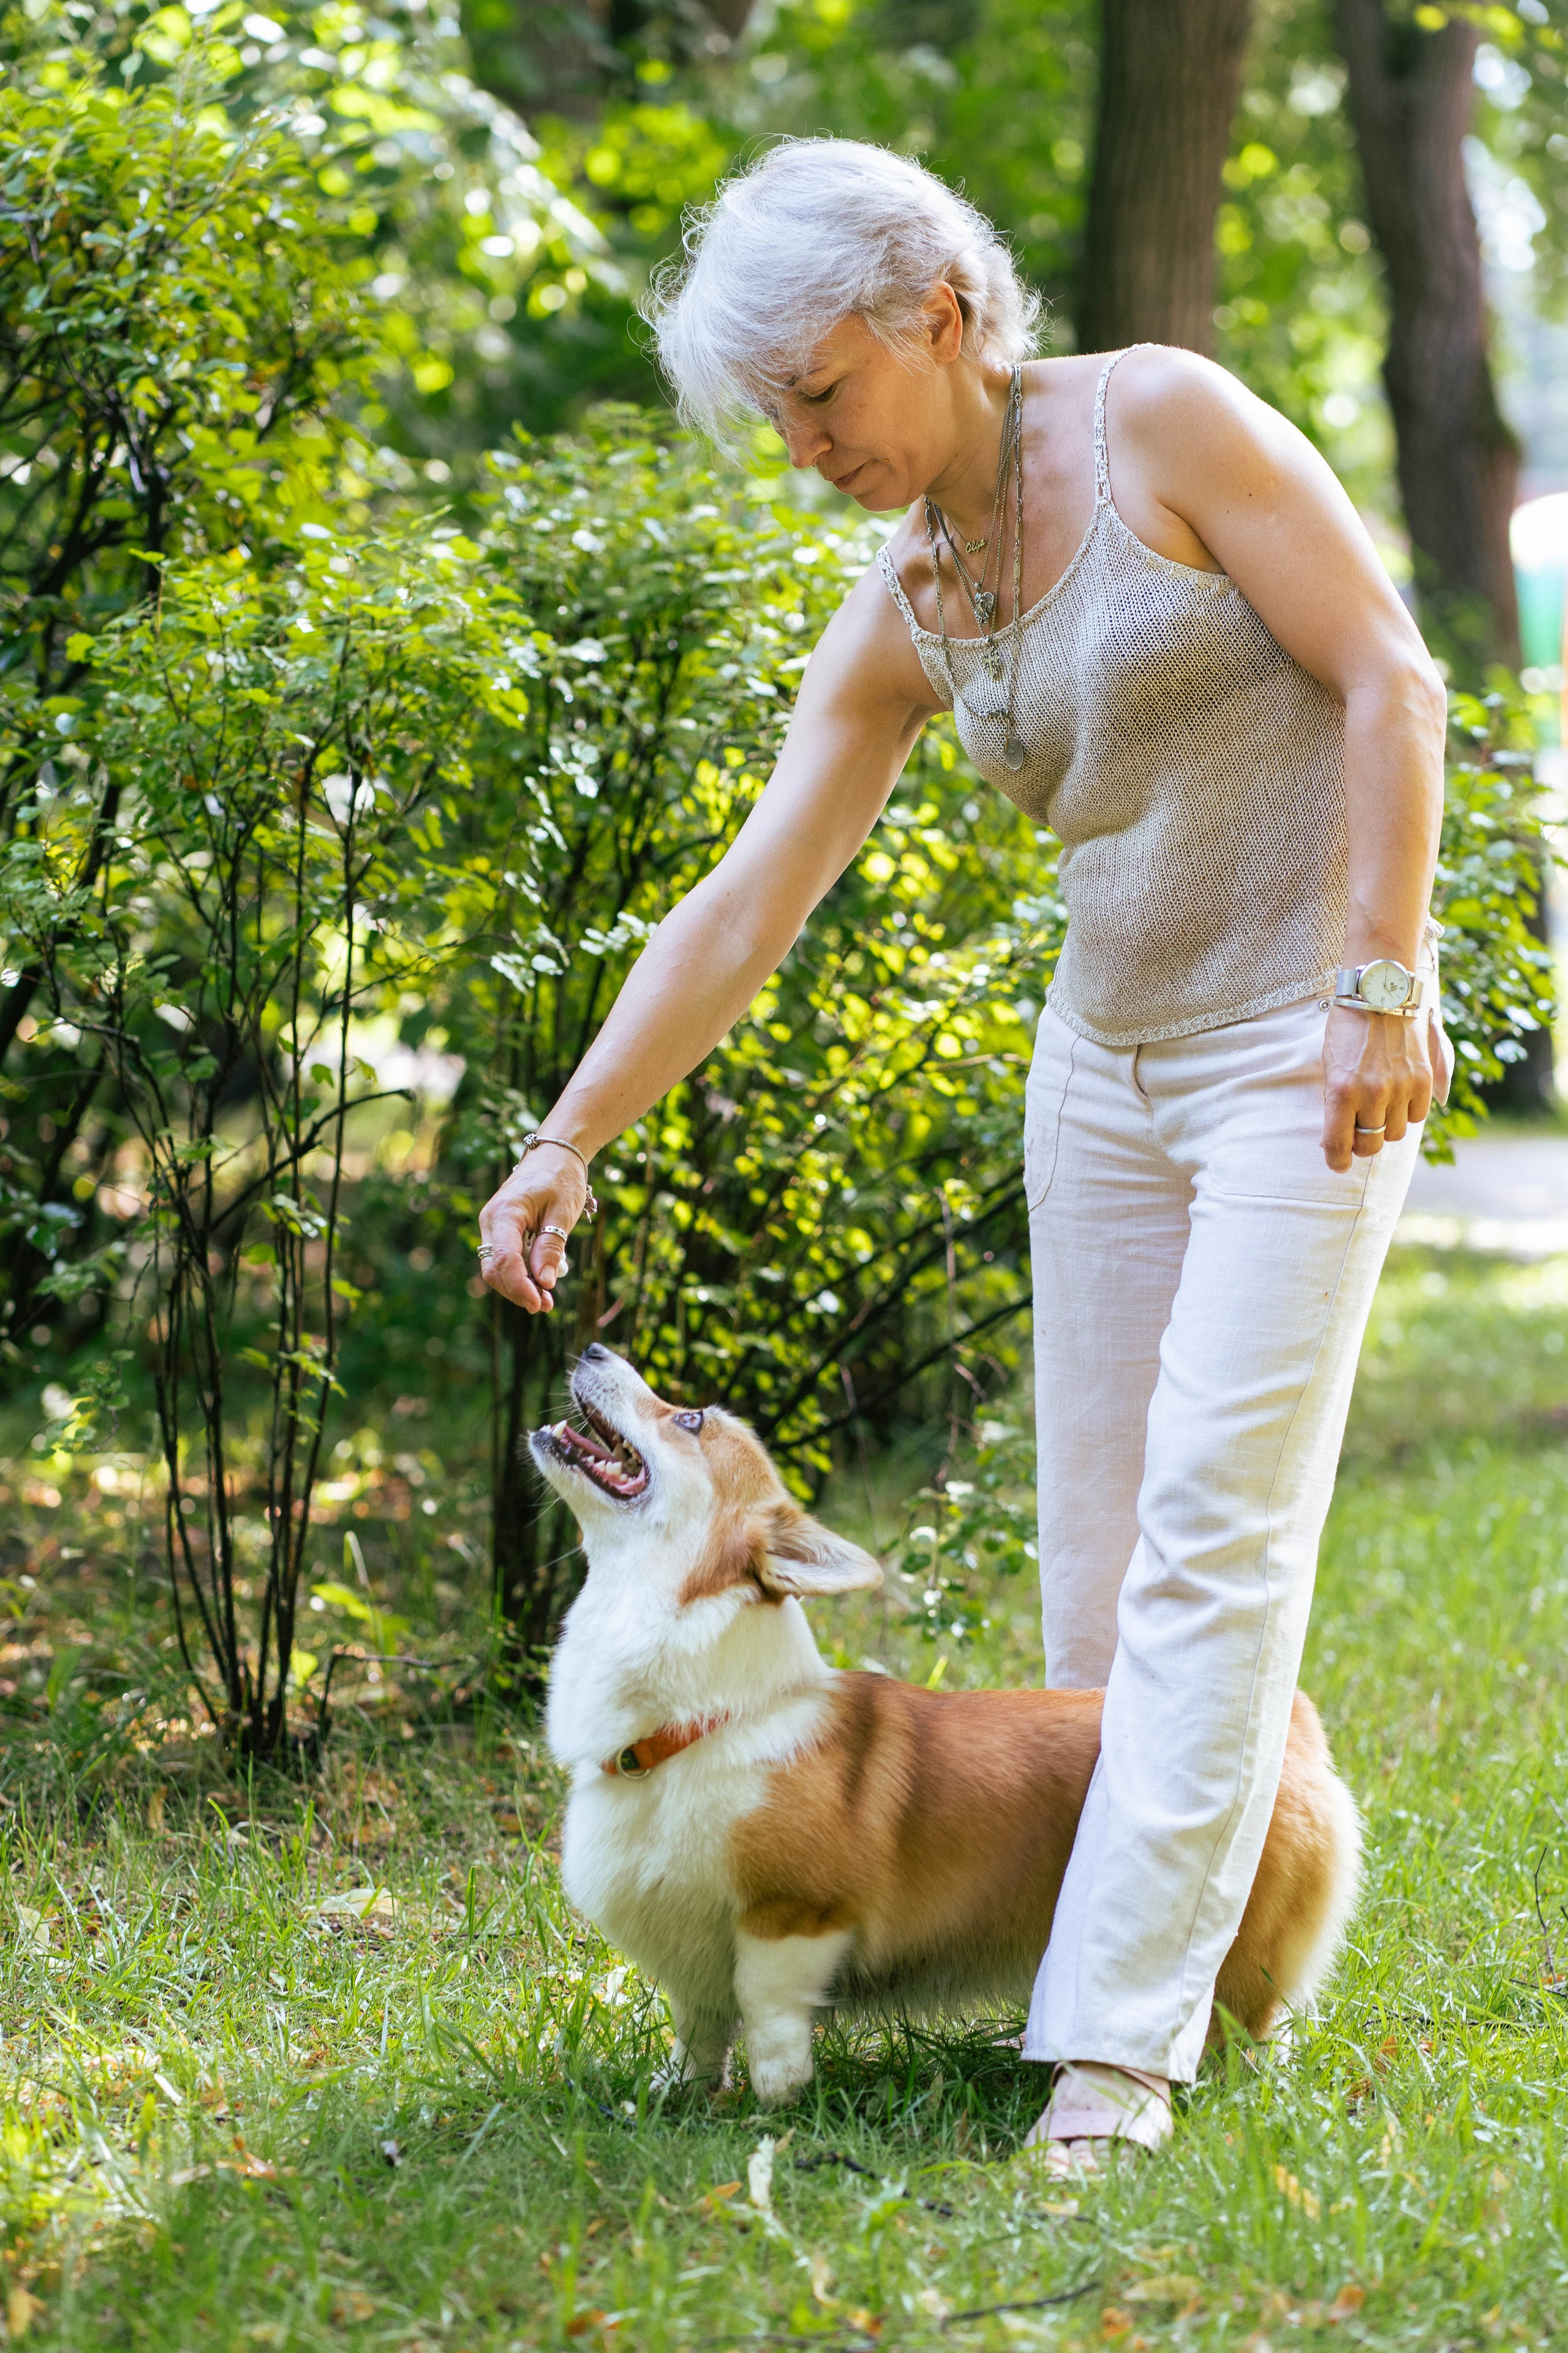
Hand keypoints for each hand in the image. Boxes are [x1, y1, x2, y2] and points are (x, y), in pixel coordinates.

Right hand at [477, 1145, 589, 1312]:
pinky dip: (520, 1275)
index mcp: (505, 1213)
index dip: (520, 1286)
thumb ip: (551, 1246)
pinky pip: (505, 1260)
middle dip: (517, 1291)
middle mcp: (491, 1221)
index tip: (539, 1304)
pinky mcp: (500, 1232)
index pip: (505, 1259)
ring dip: (519, 1287)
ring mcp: (493, 1227)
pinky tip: (541, 1283)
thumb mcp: (563, 1212)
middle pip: (494, 1269)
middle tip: (546, 1306)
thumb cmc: (561, 1179)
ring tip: (547, 1300)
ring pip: (496, 1268)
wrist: (554, 1155)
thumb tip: (545, 1283)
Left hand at [1321, 1001, 1444, 1172]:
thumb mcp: (1329, 1066)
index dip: (1337, 1161)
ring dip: (1385, 1128)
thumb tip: (1336, 1139)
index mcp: (1340, 1091)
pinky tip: (1398, 1098)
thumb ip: (1334, 1103)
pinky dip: (1407, 1113)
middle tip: (1358, 1133)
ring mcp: (1400, 1088)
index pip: (1338, 1145)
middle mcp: (1372, 1094)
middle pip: (1370, 1145)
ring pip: (1395, 1134)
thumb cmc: (1347, 1031)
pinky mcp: (1423, 1080)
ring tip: (1378, 1109)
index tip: (1338, 1163)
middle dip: (1361, 1144)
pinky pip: (1417, 1117)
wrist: (1378, 995)